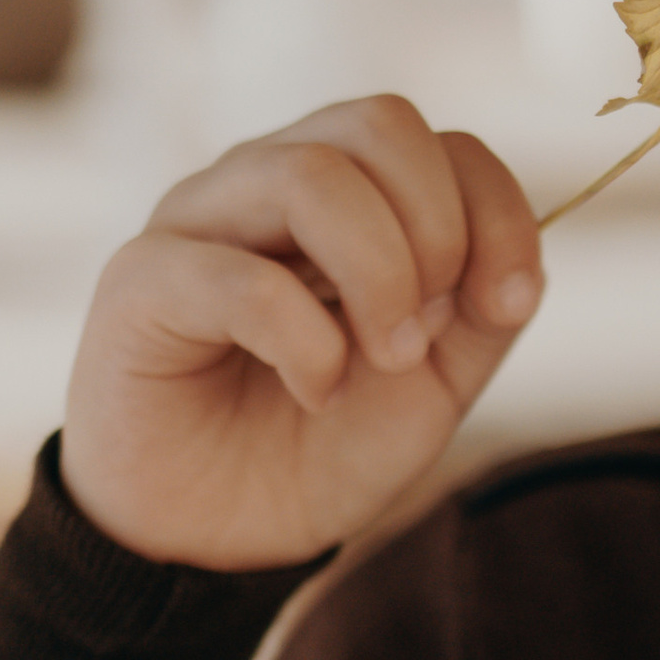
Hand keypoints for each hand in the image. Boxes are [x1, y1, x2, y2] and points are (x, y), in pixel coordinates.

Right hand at [62, 98, 543, 569]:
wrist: (222, 535)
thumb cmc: (322, 443)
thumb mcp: (434, 382)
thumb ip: (481, 313)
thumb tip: (519, 264)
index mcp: (345, 193)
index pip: (441, 142)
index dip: (498, 212)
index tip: (510, 305)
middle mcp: (267, 181)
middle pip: (381, 124)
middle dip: (438, 232)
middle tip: (425, 337)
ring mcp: (198, 218)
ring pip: (311, 174)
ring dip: (379, 274)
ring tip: (383, 359)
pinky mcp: (140, 280)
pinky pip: (240, 277)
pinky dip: (306, 343)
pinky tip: (314, 391)